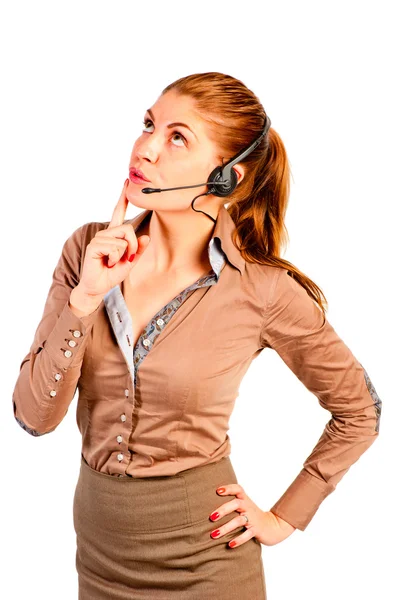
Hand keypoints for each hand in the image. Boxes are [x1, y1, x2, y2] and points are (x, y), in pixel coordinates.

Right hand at [77, 178, 150, 298]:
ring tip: (113, 263)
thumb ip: (138, 250)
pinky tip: (107, 263)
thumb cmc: (111, 274)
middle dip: (133, 246)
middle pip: (128, 229)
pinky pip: (115, 247)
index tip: (126, 182)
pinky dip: (115, 258)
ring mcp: (99, 238)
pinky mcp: (94, 245)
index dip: (122, 198)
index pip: (118, 213)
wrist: (97, 287)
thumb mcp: (130, 262)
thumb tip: (146, 237)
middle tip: (125, 259)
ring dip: (123, 255)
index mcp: (114, 235)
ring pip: (122, 240)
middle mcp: (106, 234)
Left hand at [209, 483, 296, 547]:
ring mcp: (253, 519)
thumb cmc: (252, 515)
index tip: (217, 491)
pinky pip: (247, 535)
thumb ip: (230, 503)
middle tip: (211, 517)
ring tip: (213, 535)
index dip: (228, 488)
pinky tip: (230, 545)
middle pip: (236, 504)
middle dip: (223, 510)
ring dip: (226, 528)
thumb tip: (206, 505)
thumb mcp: (244, 506)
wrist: (273, 526)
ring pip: (239, 521)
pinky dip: (238, 540)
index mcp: (244, 499)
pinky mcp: (256, 530)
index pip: (237, 489)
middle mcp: (248, 507)